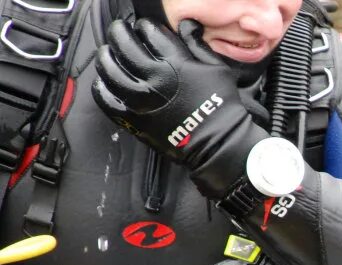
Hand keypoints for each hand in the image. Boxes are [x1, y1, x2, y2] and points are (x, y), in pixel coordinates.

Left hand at [92, 18, 268, 198]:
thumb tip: (185, 24)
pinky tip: (106, 81)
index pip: (149, 31)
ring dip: (105, 56)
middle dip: (119, 31)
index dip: (145, 26)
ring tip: (108, 53)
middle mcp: (153, 78)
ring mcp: (140, 99)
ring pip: (108, 69)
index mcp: (175, 63)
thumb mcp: (217, 68)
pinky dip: (101, 87)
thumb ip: (197, 44)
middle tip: (120, 30)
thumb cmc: (221, 107)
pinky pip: (106, 99)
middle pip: (123, 44)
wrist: (218, 143)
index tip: (145, 28)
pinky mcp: (133, 119)